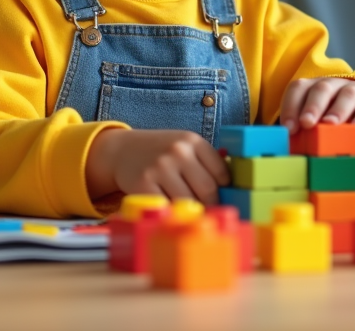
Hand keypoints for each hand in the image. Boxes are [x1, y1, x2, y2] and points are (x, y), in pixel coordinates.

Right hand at [85, 129, 229, 204]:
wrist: (122, 150)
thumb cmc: (161, 152)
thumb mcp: (184, 146)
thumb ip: (206, 162)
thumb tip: (232, 189)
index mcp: (192, 141)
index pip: (221, 172)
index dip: (224, 190)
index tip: (222, 197)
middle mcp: (177, 151)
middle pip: (208, 190)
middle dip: (210, 204)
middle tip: (207, 210)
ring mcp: (160, 167)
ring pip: (188, 202)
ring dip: (191, 211)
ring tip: (189, 211)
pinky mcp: (143, 184)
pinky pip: (167, 207)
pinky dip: (172, 213)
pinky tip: (171, 210)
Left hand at [280, 77, 354, 146]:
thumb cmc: (333, 118)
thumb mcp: (317, 123)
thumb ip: (304, 132)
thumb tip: (289, 151)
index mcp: (314, 88)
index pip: (299, 89)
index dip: (291, 106)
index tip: (288, 128)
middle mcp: (334, 86)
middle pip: (322, 89)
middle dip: (313, 106)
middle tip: (306, 123)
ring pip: (348, 94)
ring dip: (337, 109)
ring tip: (330, 124)